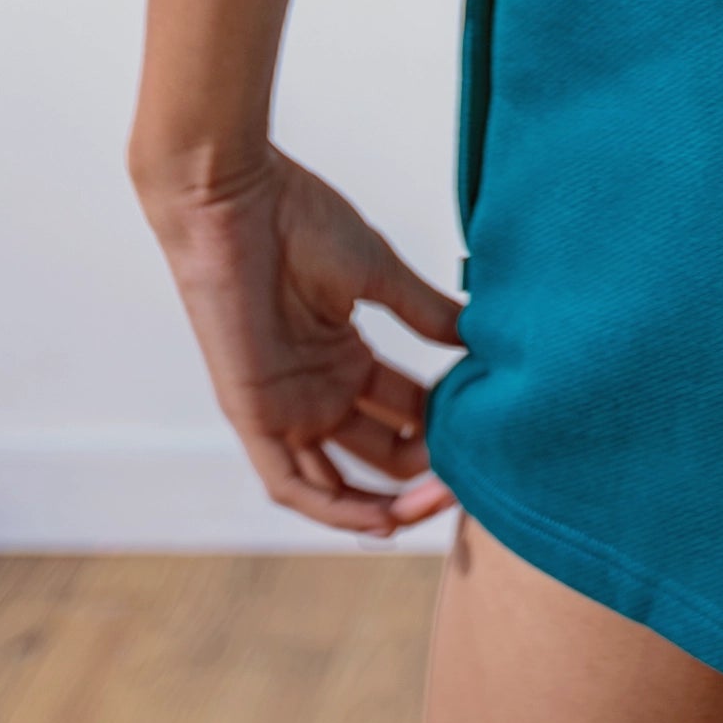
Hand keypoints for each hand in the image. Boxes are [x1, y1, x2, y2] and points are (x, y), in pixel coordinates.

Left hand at [139, 143, 464, 537]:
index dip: (444, 430)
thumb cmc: (298, 221)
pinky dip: (334, 509)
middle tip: (471, 474)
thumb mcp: (378, 274)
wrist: (234, 200)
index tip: (488, 435)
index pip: (405, 413)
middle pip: (380, 452)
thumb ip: (428, 312)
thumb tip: (482, 337)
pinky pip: (291, 483)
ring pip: (339, 481)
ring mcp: (288, 407)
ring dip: (387, 503)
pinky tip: (379, 522)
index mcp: (345, 358)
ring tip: (438, 502)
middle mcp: (318, 392)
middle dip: (426, 470)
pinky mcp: (255, 416)